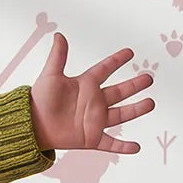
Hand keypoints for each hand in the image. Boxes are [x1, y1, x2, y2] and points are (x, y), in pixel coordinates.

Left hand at [29, 32, 154, 153]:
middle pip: (119, 92)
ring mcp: (94, 120)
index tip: (130, 52)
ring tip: (151, 103)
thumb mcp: (50, 75)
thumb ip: (58, 56)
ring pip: (121, 115)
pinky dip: (123, 147)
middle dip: (134, 85)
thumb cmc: (39, 99)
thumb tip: (59, 35)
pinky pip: (111, 144)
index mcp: (84, 84)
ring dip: (136, 110)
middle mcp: (93, 102)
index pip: (104, 69)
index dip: (116, 60)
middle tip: (148, 78)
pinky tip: (136, 147)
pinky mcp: (91, 138)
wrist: (31, 124)